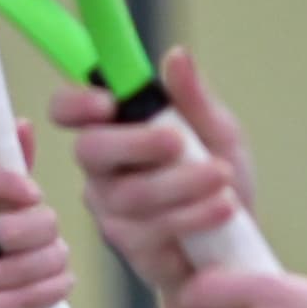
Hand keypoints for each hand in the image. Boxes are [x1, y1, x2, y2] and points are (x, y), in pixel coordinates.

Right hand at [0, 134, 68, 307]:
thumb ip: (1, 179)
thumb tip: (24, 125)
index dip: (10, 181)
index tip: (34, 194)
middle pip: (11, 225)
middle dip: (47, 230)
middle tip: (52, 239)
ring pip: (27, 263)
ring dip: (57, 262)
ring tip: (59, 264)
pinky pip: (25, 295)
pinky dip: (54, 287)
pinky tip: (62, 282)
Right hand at [54, 49, 254, 307]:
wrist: (238, 250)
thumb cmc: (221, 184)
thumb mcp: (218, 133)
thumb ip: (195, 99)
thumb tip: (175, 56)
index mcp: (116, 130)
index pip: (69, 111)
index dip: (76, 103)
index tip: (109, 102)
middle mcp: (103, 170)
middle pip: (91, 151)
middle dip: (135, 144)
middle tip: (177, 142)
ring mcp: (111, 210)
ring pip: (129, 193)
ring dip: (181, 183)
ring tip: (223, 178)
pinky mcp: (129, 246)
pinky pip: (150, 229)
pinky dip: (192, 216)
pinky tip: (223, 209)